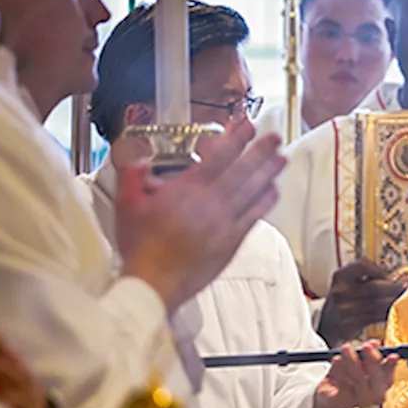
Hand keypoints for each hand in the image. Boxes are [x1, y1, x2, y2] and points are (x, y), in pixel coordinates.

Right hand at [116, 121, 286, 312]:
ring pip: (253, 192)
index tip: (247, 125)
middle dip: (261, 151)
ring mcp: (224, 223)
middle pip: (243, 170)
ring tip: (281, 159)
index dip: (236, 138)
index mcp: (187, 190)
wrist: (154, 283)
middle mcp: (210, 203)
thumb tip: (137, 155)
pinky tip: (273, 192)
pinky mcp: (232, 242)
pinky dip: (266, 202)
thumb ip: (132, 175)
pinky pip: (254, 216)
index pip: (219, 157)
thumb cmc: (141, 247)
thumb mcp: (126, 204)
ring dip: (269, 173)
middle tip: (274, 137)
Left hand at [313, 341, 398, 407]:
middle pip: (376, 379)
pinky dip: (339, 370)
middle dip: (372, 361)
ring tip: (346, 347)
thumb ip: (370, 351)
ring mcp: (358, 400)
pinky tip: (336, 359)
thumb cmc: (351, 374)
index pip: (389, 376)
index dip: (391, 366)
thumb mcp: (363, 361)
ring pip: (357, 380)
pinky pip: (341, 384)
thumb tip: (374, 343)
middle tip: (366, 346)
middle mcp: (374, 395)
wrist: (330, 394)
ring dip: (352, 361)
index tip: (392, 356)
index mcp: (383, 385)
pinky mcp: (340, 400)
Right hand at [317, 259, 406, 346]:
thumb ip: (367, 277)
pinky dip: (388, 313)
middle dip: (394, 287)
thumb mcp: (347, 282)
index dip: (379, 269)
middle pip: (374, 287)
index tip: (388, 273)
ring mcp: (346, 309)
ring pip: (378, 304)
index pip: (362, 265)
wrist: (326, 324)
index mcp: (340, 276)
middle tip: (407, 285)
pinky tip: (396, 310)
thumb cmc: (343, 299)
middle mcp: (341, 291)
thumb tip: (397, 276)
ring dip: (395, 301)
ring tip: (405, 297)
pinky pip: (376, 317)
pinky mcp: (352, 324)